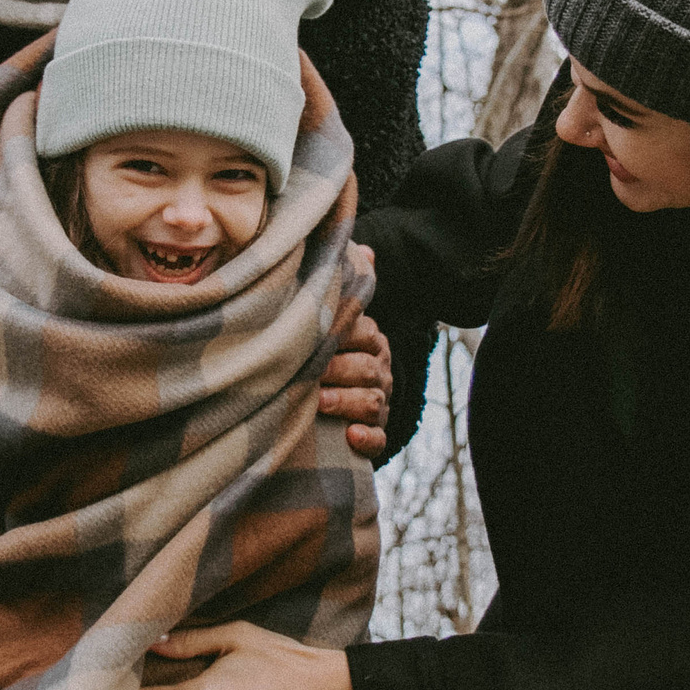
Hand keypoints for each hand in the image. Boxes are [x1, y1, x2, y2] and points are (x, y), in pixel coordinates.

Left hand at [318, 267, 392, 459]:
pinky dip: (366, 439)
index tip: (315, 336)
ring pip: (373, 402)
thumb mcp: (330, 323)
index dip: (342, 335)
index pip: (365, 334)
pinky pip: (379, 440)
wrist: (321, 408)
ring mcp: (378, 406)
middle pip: (369, 369)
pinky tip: (349, 436)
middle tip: (310, 374)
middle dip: (340, 371)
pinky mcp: (374, 437)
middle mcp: (378, 372)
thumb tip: (364, 248)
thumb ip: (341, 291)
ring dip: (347, 402)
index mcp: (370, 342)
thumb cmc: (322, 355)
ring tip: (320, 402)